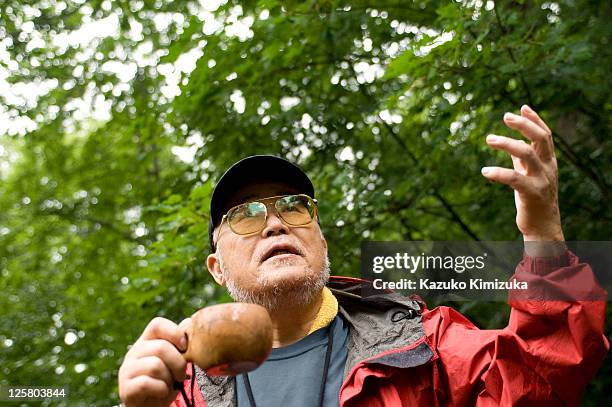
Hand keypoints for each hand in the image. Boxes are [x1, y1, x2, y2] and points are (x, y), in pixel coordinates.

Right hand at [118, 317, 191, 406]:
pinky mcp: (125, 388)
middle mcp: (134, 352)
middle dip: (178, 364)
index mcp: (147, 341)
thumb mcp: (174, 361)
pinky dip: (161, 390)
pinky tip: (162, 393)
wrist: (151, 406)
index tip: (185, 347)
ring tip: (169, 385)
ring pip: (156, 366)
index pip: (157, 324)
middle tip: (182, 375)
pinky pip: (147, 383)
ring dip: (169, 379)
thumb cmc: (165, 381)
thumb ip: (179, 344)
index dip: (174, 332)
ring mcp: (127, 370)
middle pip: (161, 347)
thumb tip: (188, 322)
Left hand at [481, 105, 564, 245]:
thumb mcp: (529, 175)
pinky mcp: (531, 194)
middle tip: (505, 116)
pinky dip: (498, 173)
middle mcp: (548, 168)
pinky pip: (514, 179)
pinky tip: (485, 171)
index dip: (535, 120)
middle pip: (541, 139)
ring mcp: (541, 180)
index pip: (545, 135)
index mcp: (548, 162)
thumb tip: (513, 142)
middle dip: (524, 125)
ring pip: (527, 154)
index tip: (522, 107)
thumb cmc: (533, 199)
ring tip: (489, 139)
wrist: (543, 227)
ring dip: (507, 144)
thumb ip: (522, 159)